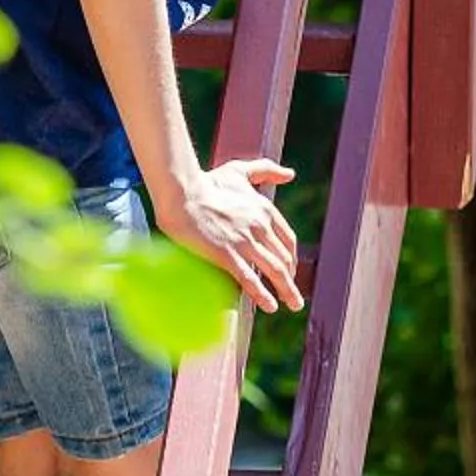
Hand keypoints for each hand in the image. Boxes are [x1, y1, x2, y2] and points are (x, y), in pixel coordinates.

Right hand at [154, 159, 301, 312]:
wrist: (182, 193)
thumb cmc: (207, 182)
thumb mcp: (240, 171)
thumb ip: (267, 170)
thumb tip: (290, 174)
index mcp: (265, 209)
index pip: (288, 240)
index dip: (292, 258)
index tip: (291, 271)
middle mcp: (260, 226)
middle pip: (284, 258)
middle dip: (291, 280)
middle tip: (294, 297)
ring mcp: (244, 241)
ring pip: (274, 271)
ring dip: (287, 290)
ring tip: (292, 304)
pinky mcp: (227, 254)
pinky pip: (250, 279)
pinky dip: (263, 294)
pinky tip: (270, 306)